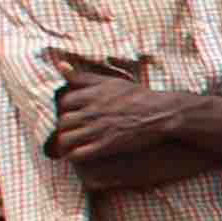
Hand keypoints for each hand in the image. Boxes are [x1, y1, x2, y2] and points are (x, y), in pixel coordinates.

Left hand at [48, 59, 208, 166]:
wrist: (161, 114)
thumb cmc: (137, 96)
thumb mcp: (110, 81)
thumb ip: (83, 76)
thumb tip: (60, 65)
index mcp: (91, 95)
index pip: (63, 102)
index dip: (64, 108)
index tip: (70, 113)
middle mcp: (91, 112)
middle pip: (62, 121)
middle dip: (62, 127)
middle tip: (67, 131)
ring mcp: (98, 130)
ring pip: (66, 139)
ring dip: (63, 143)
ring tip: (67, 145)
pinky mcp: (107, 145)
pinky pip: (79, 153)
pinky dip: (73, 155)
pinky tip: (76, 155)